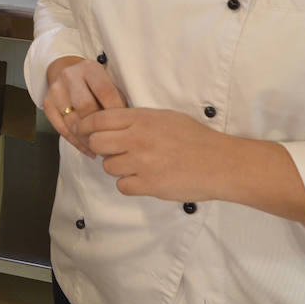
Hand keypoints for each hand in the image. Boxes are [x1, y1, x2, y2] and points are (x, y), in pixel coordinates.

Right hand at [42, 56, 125, 156]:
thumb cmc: (96, 84)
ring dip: (88, 139)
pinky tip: (89, 150)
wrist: (69, 75)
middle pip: (85, 106)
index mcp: (89, 68)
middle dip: (99, 126)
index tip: (123, 126)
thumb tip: (127, 124)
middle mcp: (69, 76)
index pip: (104, 91)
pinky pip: (62, 129)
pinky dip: (77, 143)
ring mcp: (56, 90)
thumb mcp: (108, 82)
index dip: (115, 111)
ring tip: (102, 149)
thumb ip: (116, 99)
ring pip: (72, 121)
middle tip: (111, 139)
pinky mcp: (47, 103)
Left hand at [80, 107, 232, 201]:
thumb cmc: (196, 138)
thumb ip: (138, 119)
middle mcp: (138, 139)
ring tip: (137, 166)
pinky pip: (122, 186)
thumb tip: (113, 123)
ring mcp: (142, 163)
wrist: (220, 163)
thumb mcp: (165, 117)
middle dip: (100, 148)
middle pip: (96, 143)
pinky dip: (130, 185)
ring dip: (118, 168)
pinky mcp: (148, 185)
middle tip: (112, 151)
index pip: (99, 119)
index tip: (84, 131)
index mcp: (141, 118)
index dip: (86, 126)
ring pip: (108, 166)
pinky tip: (144, 179)